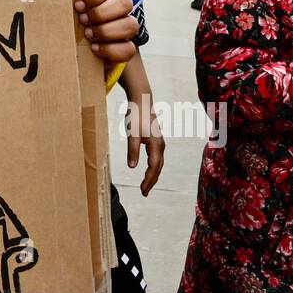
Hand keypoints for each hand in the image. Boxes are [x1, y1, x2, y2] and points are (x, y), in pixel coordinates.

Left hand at [75, 0, 137, 63]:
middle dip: (101, 13)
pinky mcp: (126, 47)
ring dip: (106, 31)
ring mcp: (126, 27)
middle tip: (83, 20)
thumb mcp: (66, 7)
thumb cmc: (69, 21)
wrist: (74, 47)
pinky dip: (111, 50)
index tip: (78, 6)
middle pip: (124, 3)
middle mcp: (119, 8)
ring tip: (88, 35)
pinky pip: (129, 49)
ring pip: (131, 25)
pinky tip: (95, 48)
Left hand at [121, 62, 164, 195]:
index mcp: (156, 146)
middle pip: (158, 168)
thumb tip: (132, 167)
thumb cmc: (136, 116)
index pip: (153, 168)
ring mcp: (159, 142)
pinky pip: (156, 157)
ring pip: (158, 163)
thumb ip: (132, 151)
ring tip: (146, 185)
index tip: (143, 191)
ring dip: (153, 174)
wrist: (142, 100)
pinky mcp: (155, 139)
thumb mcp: (132, 134)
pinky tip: (148, 169)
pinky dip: (153, 166)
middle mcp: (160, 146)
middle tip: (144, 192)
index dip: (148, 181)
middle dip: (151, 181)